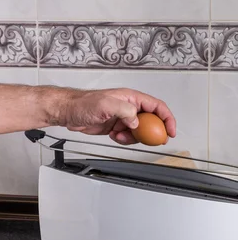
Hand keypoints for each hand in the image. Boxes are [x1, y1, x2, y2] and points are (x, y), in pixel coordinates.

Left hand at [60, 88, 175, 144]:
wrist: (69, 112)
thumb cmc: (83, 103)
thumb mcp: (105, 104)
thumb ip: (124, 111)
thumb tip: (137, 121)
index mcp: (130, 98)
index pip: (156, 106)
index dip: (167, 118)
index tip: (171, 131)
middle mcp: (129, 106)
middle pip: (151, 120)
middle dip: (153, 132)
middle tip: (152, 141)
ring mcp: (123, 117)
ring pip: (140, 130)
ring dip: (134, 137)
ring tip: (122, 136)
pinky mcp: (116, 126)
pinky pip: (128, 135)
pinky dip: (124, 139)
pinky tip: (114, 136)